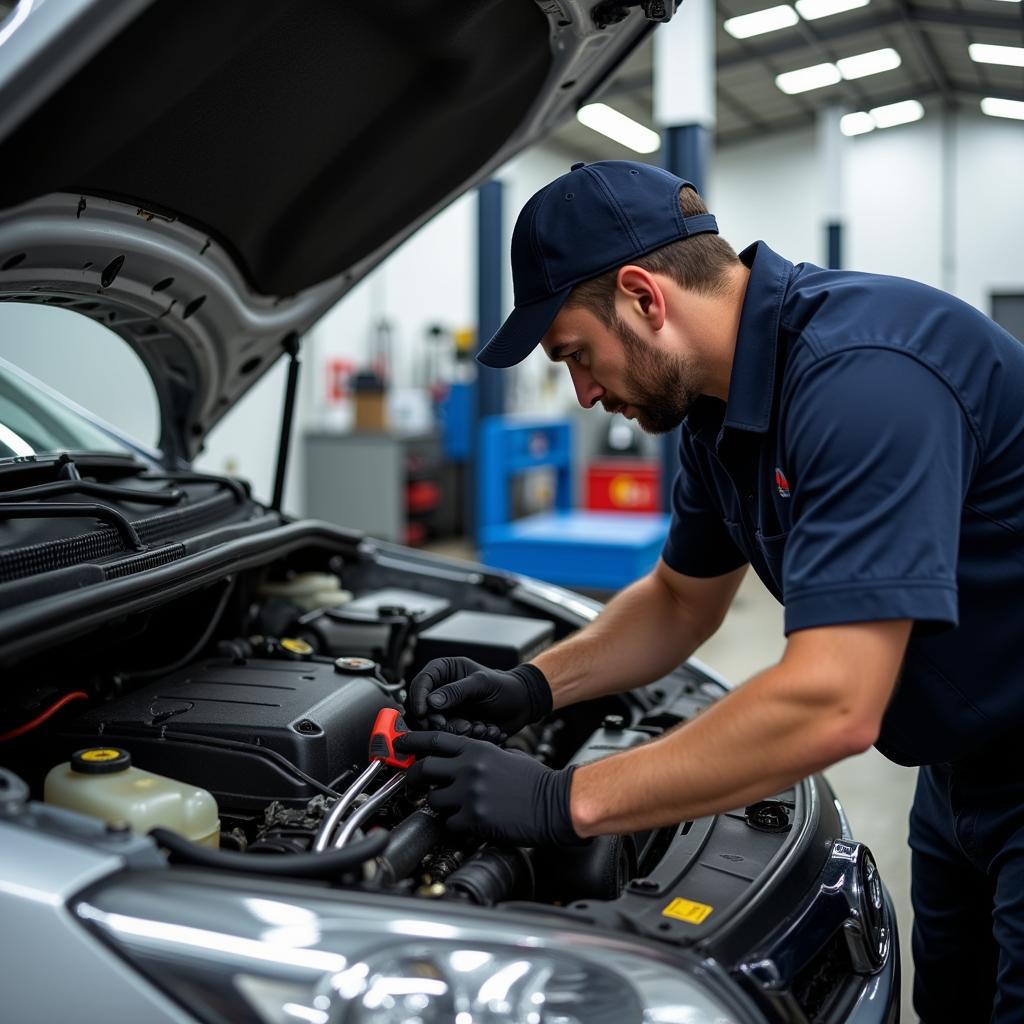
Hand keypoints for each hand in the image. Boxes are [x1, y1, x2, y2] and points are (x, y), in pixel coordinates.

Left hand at [395, 731, 580, 846]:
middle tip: (412, 782)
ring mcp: (469, 794)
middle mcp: (469, 768)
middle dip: (413, 777)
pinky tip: (469, 822)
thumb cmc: (534, 781)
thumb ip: (480, 755)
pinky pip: (449, 824)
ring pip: (432, 800)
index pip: (435, 740)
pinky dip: (455, 825)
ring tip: (452, 807)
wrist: (554, 803)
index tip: (398, 742)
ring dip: (438, 804)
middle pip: (424, 768)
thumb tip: (459, 761)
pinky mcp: (473, 818)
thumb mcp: (506, 755)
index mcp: (477, 750)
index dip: (412, 740)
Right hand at [407, 657, 551, 738]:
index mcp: (443, 671)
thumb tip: (431, 701)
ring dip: (454, 731)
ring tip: (477, 727)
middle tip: (458, 725)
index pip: (420, 683)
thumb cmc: (505, 687)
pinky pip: (447, 737)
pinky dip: (463, 737)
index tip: (424, 713)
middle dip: (437, 722)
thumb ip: (457, 690)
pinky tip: (482, 730)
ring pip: (432, 727)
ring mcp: (445, 710)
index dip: (418, 699)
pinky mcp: (452, 726)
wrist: (521, 705)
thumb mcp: (483, 684)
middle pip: (420, 710)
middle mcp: (440, 690)